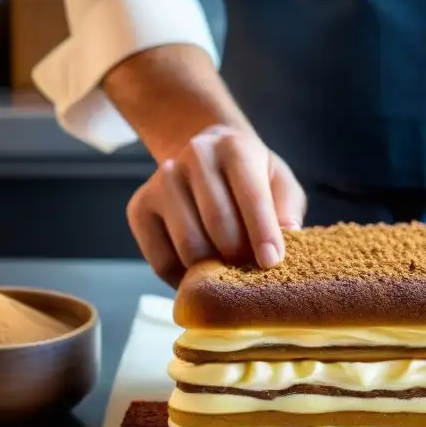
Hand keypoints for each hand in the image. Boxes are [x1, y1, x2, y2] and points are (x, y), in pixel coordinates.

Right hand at [126, 125, 306, 288]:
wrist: (205, 156)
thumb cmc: (249, 176)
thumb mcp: (278, 181)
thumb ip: (286, 206)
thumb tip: (287, 234)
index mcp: (233, 147)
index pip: (251, 195)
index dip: (263, 233)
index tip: (271, 262)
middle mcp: (193, 157)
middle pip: (218, 224)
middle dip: (240, 257)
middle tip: (252, 273)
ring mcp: (161, 181)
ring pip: (188, 246)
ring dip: (213, 271)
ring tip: (228, 274)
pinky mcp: (139, 207)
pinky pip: (161, 261)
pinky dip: (183, 279)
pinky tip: (200, 274)